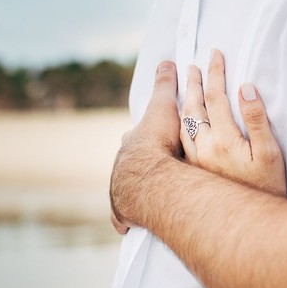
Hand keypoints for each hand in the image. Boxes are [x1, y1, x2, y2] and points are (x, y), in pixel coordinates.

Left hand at [109, 61, 183, 230]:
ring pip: (123, 190)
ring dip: (131, 194)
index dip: (144, 139)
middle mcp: (121, 167)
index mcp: (132, 144)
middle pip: (129, 165)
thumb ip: (165, 86)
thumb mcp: (165, 107)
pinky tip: (127, 226)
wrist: (149, 176)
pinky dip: (124, 220)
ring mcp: (120, 190)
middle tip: (151, 172)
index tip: (151, 141)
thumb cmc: (158, 141)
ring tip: (144, 199)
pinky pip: (122, 217)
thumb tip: (166, 61)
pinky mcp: (123, 212)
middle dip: (136, 168)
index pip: (136, 138)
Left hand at [179, 49, 286, 195]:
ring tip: (186, 85)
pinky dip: (180, 122)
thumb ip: (257, 119)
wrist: (250, 225)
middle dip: (194, 83)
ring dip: (185, 100)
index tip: (215, 54)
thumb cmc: (266, 187)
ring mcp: (195, 162)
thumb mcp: (270, 152)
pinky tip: (182, 119)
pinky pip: (181, 139)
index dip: (216, 73)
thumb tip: (246, 88)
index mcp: (224, 140)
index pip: (216, 97)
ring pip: (184, 123)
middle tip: (193, 65)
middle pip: (195, 107)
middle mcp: (204, 149)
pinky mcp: (193, 172)